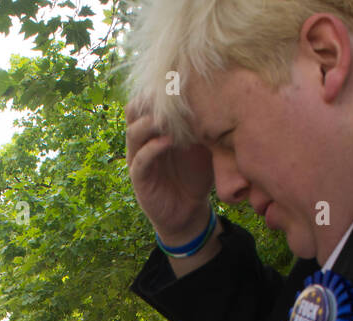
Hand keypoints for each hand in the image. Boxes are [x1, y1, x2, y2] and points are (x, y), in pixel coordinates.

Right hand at [125, 96, 215, 242]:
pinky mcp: (139, 179)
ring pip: (134, 132)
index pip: (147, 98)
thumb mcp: (204, 143)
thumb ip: (203, 121)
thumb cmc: (197, 173)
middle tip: (172, 94)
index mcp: (154, 127)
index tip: (181, 78)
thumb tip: (219, 91)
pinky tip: (169, 141)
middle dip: (151, 100)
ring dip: (151, 122)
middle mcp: (142, 139)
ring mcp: (137, 158)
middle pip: (134, 109)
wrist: (190, 210)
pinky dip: (152, 148)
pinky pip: (141, 159)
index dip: (160, 87)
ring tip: (170, 117)